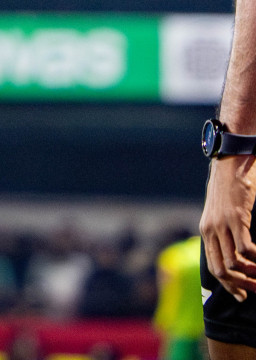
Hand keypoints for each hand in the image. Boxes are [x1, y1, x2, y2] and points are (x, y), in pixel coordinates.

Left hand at [203, 155, 255, 299]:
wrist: (230, 162)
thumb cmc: (231, 187)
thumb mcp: (222, 212)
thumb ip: (226, 231)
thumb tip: (238, 252)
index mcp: (206, 231)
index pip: (214, 267)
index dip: (228, 285)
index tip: (242, 296)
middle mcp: (210, 230)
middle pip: (221, 269)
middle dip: (239, 285)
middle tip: (254, 293)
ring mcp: (222, 225)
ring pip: (234, 262)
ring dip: (252, 275)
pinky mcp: (236, 218)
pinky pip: (246, 248)